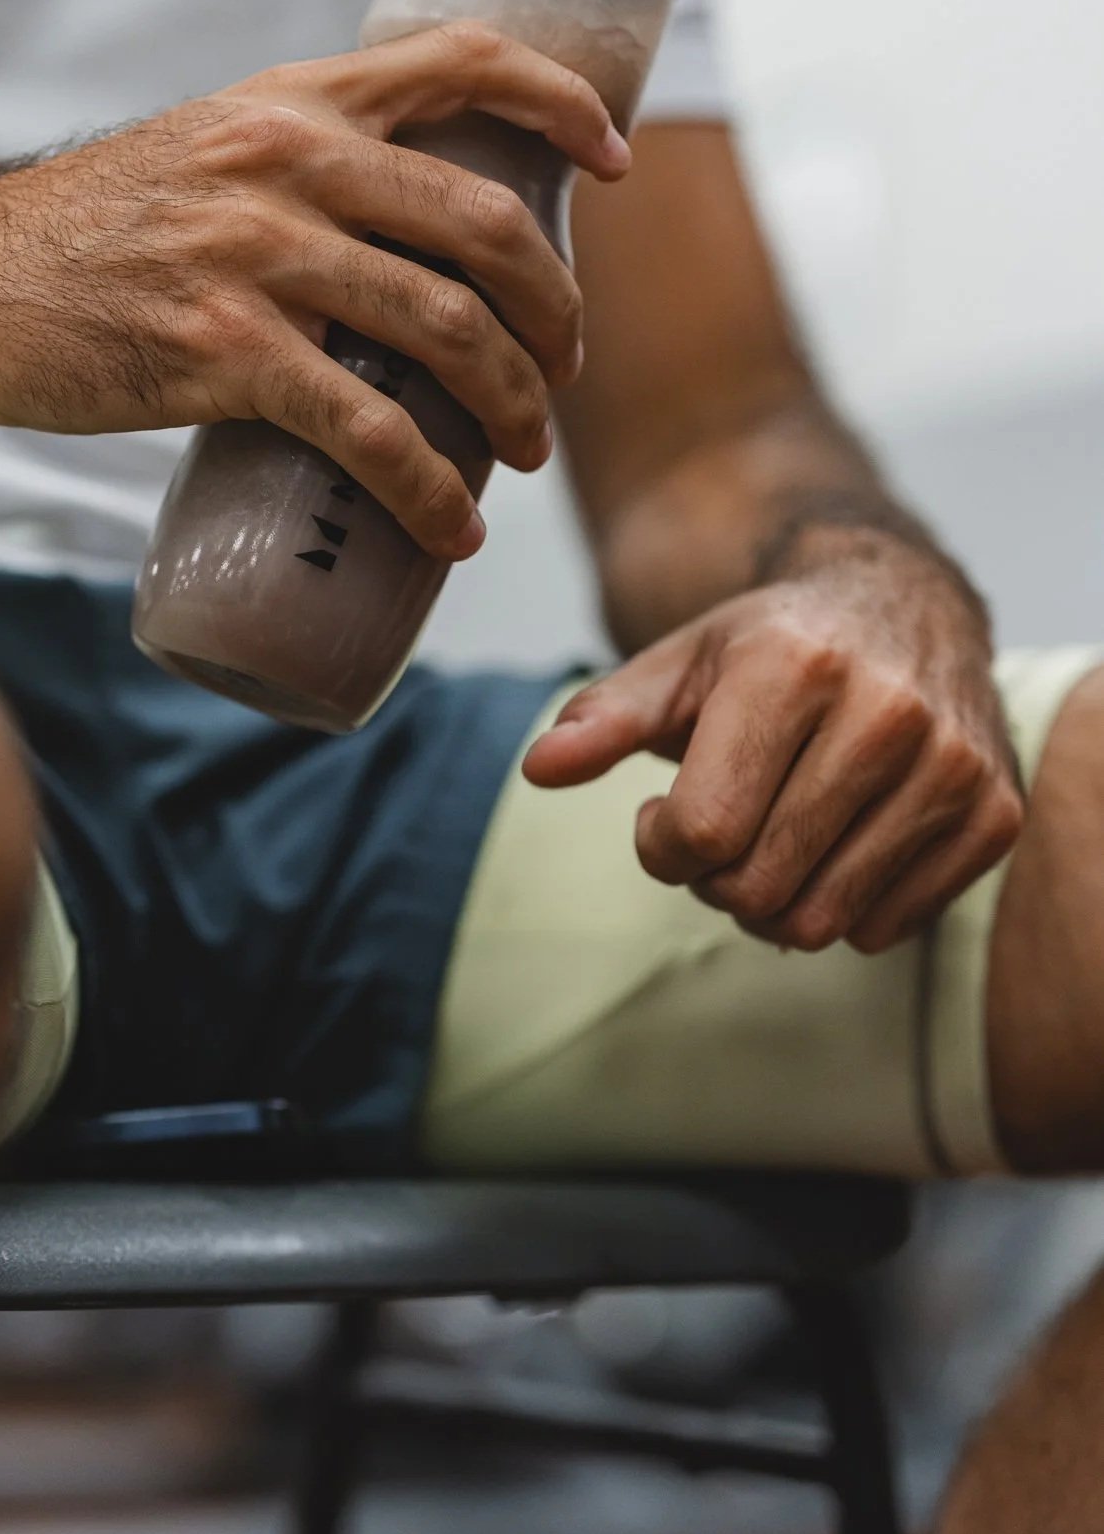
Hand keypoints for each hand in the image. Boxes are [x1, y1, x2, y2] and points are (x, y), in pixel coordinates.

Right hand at [0, 22, 627, 555]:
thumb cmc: (79, 233)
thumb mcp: (197, 149)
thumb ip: (291, 168)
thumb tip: (391, 240)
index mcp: (290, 103)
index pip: (462, 60)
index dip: (562, 103)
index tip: (610, 163)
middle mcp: (287, 162)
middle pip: (484, 224)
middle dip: (553, 309)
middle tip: (562, 368)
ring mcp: (258, 255)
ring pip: (446, 330)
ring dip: (512, 404)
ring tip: (521, 452)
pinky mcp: (224, 351)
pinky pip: (369, 429)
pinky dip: (429, 490)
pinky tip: (452, 528)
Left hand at [522, 536, 1023, 952]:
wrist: (902, 605)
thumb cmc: (772, 646)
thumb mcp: (679, 664)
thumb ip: (603, 717)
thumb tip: (540, 768)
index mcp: (792, 668)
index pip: (701, 831)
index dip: (660, 845)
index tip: (661, 815)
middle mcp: (884, 713)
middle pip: (757, 885)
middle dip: (713, 878)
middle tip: (720, 828)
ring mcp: (949, 766)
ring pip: (822, 921)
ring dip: (774, 902)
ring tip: (771, 838)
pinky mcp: (993, 812)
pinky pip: (887, 928)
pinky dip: (844, 910)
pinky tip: (835, 845)